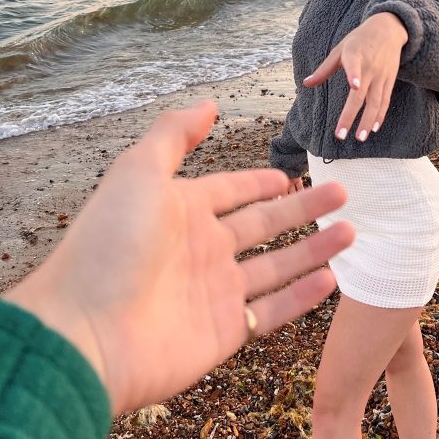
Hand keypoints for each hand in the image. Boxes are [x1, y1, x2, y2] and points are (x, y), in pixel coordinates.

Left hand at [3, 101, 353, 415]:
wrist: (86, 334)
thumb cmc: (109, 246)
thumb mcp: (138, 172)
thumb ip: (174, 134)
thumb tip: (208, 103)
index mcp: (180, 211)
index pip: (230, 191)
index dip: (260, 182)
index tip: (290, 174)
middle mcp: (200, 250)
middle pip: (262, 224)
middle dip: (302, 208)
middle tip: (343, 194)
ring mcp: (214, 293)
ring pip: (277, 265)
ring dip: (314, 249)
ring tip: (352, 232)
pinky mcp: (225, 332)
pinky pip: (274, 310)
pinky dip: (303, 296)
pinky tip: (332, 278)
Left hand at [304, 13, 407, 140]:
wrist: (389, 29)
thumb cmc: (359, 39)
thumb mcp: (339, 49)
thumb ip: (324, 69)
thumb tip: (306, 83)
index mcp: (355, 55)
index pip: (354, 66)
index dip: (354, 75)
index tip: (355, 86)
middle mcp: (370, 67)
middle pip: (360, 95)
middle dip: (350, 116)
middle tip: (340, 135)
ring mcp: (381, 76)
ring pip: (375, 102)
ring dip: (367, 121)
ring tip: (360, 138)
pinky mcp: (389, 81)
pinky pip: (384, 101)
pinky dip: (380, 115)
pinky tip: (373, 128)